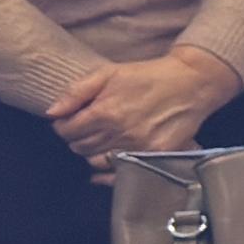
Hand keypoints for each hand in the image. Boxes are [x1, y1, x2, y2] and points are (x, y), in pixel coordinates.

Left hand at [46, 47, 235, 162]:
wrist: (191, 83)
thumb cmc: (148, 75)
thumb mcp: (108, 73)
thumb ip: (76, 92)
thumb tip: (52, 113)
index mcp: (104, 112)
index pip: (67, 130)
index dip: (62, 125)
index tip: (67, 121)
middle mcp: (119, 133)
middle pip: (80, 147)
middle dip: (76, 138)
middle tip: (83, 128)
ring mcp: (138, 146)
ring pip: (97, 161)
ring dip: (92, 152)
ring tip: (99, 140)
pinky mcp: (155, 154)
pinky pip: (122, 170)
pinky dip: (110, 170)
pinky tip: (106, 164)